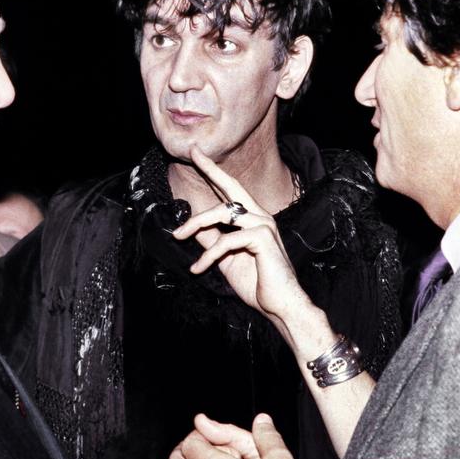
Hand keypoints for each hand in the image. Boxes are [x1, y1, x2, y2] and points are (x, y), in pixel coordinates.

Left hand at [172, 148, 319, 341]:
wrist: (280, 306)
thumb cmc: (258, 283)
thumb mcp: (225, 259)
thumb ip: (211, 240)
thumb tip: (191, 228)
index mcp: (253, 220)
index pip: (230, 192)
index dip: (213, 173)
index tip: (197, 155)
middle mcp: (260, 217)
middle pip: (232, 186)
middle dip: (211, 169)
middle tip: (193, 153)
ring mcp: (263, 225)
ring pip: (222, 213)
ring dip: (196, 223)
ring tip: (179, 235)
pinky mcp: (263, 238)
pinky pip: (226, 241)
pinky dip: (208, 255)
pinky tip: (198, 268)